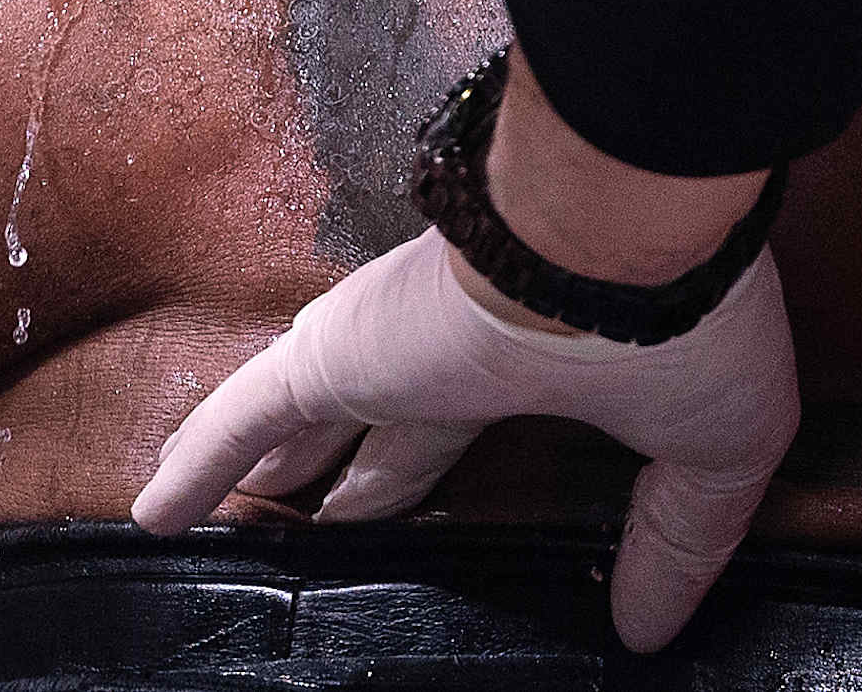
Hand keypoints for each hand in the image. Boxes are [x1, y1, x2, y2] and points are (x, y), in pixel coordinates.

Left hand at [131, 227, 798, 655]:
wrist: (626, 234)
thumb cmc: (683, 322)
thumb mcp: (706, 451)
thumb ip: (673, 538)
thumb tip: (649, 627)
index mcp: (531, 354)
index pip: (469, 418)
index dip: (441, 461)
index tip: (423, 503)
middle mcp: (444, 341)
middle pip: (376, 421)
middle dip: (348, 469)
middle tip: (320, 516)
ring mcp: (381, 342)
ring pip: (300, 410)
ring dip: (266, 460)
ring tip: (227, 507)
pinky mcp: (335, 350)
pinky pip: (242, 414)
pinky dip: (195, 461)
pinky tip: (155, 515)